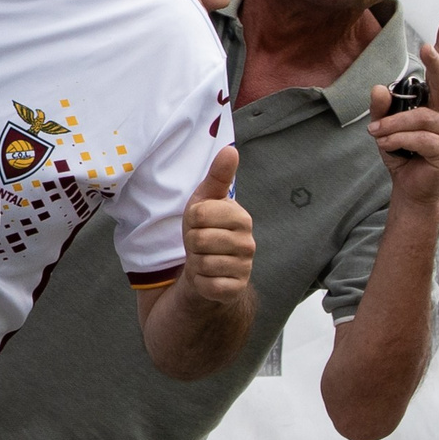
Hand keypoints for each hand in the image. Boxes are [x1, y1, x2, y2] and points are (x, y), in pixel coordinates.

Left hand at [180, 146, 254, 304]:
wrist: (206, 269)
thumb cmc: (204, 231)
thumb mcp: (204, 201)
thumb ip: (218, 176)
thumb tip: (230, 149)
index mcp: (241, 217)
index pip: (199, 214)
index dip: (190, 220)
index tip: (198, 223)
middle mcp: (248, 243)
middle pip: (198, 238)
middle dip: (191, 242)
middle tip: (199, 244)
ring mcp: (244, 268)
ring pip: (201, 262)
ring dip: (195, 263)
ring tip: (203, 259)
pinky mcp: (235, 289)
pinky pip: (207, 284)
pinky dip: (200, 282)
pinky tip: (207, 277)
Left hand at [369, 19, 438, 202]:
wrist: (409, 188)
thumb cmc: (401, 153)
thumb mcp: (384, 127)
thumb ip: (381, 108)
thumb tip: (379, 88)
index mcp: (435, 104)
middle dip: (436, 65)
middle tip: (426, 47)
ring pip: (420, 118)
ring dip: (392, 125)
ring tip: (376, 133)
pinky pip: (419, 138)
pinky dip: (397, 140)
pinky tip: (386, 145)